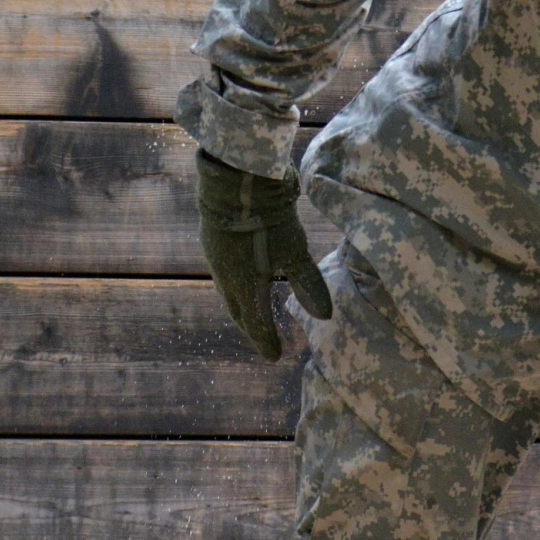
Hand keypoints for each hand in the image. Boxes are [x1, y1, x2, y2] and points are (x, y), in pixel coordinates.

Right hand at [195, 151, 332, 358]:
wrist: (236, 183)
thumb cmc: (269, 221)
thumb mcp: (295, 253)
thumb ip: (307, 284)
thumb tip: (325, 316)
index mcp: (244, 288)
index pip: (257, 323)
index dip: (267, 340)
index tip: (275, 357)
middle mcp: (226, 278)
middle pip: (238, 310)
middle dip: (250, 325)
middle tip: (261, 336)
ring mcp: (216, 258)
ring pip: (228, 291)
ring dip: (240, 304)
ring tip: (251, 309)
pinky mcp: (214, 239)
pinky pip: (224, 272)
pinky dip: (235, 282)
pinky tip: (242, 274)